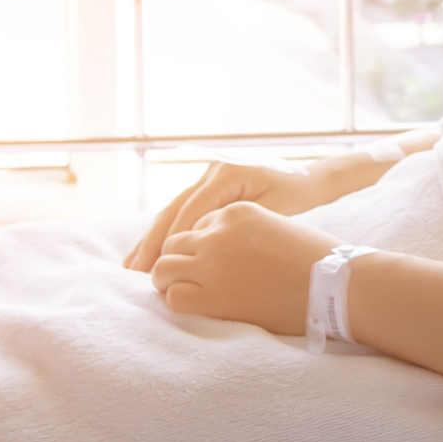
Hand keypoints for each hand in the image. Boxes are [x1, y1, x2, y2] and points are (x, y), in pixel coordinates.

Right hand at [124, 159, 346, 272]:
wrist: (309, 179)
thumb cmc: (296, 196)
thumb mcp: (270, 212)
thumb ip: (235, 227)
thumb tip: (200, 249)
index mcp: (227, 173)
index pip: (190, 211)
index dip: (170, 241)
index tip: (156, 268)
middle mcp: (212, 170)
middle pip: (174, 209)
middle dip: (152, 242)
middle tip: (134, 271)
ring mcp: (208, 175)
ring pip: (174, 209)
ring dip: (154, 237)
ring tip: (133, 264)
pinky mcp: (210, 185)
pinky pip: (184, 209)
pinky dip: (168, 231)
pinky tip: (152, 251)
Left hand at [150, 201, 337, 335]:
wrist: (336, 284)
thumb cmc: (317, 259)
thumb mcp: (277, 226)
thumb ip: (246, 233)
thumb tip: (231, 253)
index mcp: (237, 211)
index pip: (197, 225)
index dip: (199, 246)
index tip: (205, 262)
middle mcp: (219, 232)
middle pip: (174, 242)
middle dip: (177, 260)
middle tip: (185, 278)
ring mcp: (212, 263)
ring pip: (164, 268)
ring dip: (169, 280)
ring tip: (181, 292)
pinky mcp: (212, 295)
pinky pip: (173, 296)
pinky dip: (177, 302)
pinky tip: (193, 306)